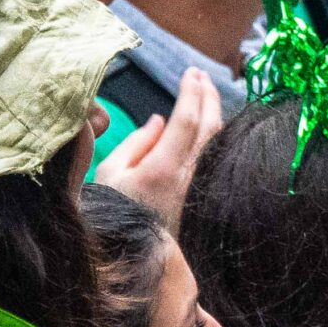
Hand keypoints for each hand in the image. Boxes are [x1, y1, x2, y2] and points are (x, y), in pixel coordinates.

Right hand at [92, 68, 223, 228]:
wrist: (133, 254)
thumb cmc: (114, 212)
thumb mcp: (110, 174)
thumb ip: (136, 143)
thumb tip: (159, 119)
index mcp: (162, 168)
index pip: (186, 121)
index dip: (191, 93)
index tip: (191, 72)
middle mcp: (187, 175)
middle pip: (209, 126)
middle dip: (208, 95)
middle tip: (201, 74)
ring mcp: (198, 184)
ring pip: (216, 139)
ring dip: (214, 110)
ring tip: (206, 89)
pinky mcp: (202, 191)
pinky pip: (214, 153)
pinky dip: (214, 130)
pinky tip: (210, 120)